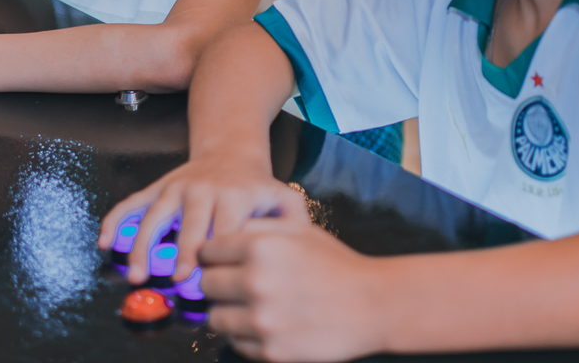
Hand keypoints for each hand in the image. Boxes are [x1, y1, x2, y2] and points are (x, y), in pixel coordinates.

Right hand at [97, 153, 307, 284]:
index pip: (225, 230)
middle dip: (182, 254)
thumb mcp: (281, 197)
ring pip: (155, 217)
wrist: (230, 150)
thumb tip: (296, 246)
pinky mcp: (159, 187)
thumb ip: (293, 222)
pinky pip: (133, 202)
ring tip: (137, 273)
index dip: (219, 254)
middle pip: (189, 226)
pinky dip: (115, 219)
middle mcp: (202, 190)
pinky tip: (106, 240)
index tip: (212, 278)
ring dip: (143, 246)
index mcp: (234, 196)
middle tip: (178, 280)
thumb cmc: (256, 186)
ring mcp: (176, 188)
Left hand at [201, 217, 384, 361]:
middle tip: (234, 283)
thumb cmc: (336, 264)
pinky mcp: (270, 351)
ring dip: (227, 311)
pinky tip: (267, 323)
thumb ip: (257, 226)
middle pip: (205, 285)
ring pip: (215, 318)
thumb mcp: (299, 230)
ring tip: (250, 305)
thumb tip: (221, 235)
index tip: (220, 260)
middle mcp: (256, 283)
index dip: (213, 255)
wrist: (372, 305)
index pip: (207, 251)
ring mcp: (262, 321)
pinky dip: (245, 335)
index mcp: (260, 248)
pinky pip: (236, 343)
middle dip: (217, 282)